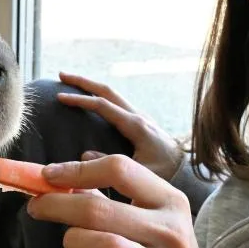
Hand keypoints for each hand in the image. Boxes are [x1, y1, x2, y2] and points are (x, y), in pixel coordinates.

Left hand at [27, 154, 207, 247]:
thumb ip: (112, 193)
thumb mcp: (150, 216)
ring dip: (75, 241)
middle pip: (101, 211)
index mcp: (171, 202)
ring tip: (70, 241)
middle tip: (37, 207)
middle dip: (59, 206)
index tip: (49, 176)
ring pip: (106, 247)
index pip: (121, 170)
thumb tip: (67, 170)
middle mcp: (172, 234)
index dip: (78, 170)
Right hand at [56, 72, 183, 181]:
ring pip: (112, 94)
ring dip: (91, 86)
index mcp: (135, 125)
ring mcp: (139, 115)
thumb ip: (112, 164)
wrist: (188, 168)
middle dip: (83, 81)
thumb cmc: (166, 172)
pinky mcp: (140, 120)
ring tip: (71, 82)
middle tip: (61, 74)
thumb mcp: (140, 172)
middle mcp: (137, 115)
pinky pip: (116, 102)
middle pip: (107, 91)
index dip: (80, 100)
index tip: (60, 98)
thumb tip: (84, 155)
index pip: (103, 105)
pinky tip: (90, 99)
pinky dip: (99, 96)